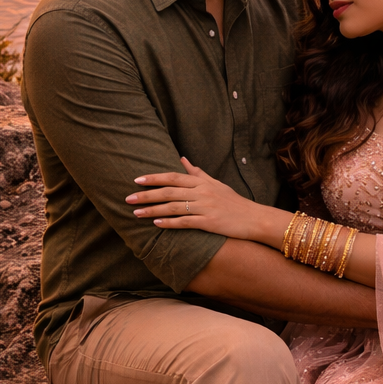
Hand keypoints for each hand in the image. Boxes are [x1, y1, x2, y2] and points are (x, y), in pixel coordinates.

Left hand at [127, 158, 270, 240]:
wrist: (254, 218)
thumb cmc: (233, 202)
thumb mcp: (216, 184)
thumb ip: (197, 173)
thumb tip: (183, 159)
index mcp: (202, 182)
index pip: (173, 177)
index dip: (154, 178)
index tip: (137, 180)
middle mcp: (202, 192)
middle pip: (169, 191)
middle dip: (147, 194)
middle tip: (128, 197)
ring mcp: (205, 207)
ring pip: (173, 207)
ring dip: (152, 210)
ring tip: (136, 213)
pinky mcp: (209, 223)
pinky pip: (185, 222)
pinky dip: (169, 223)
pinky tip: (156, 224)